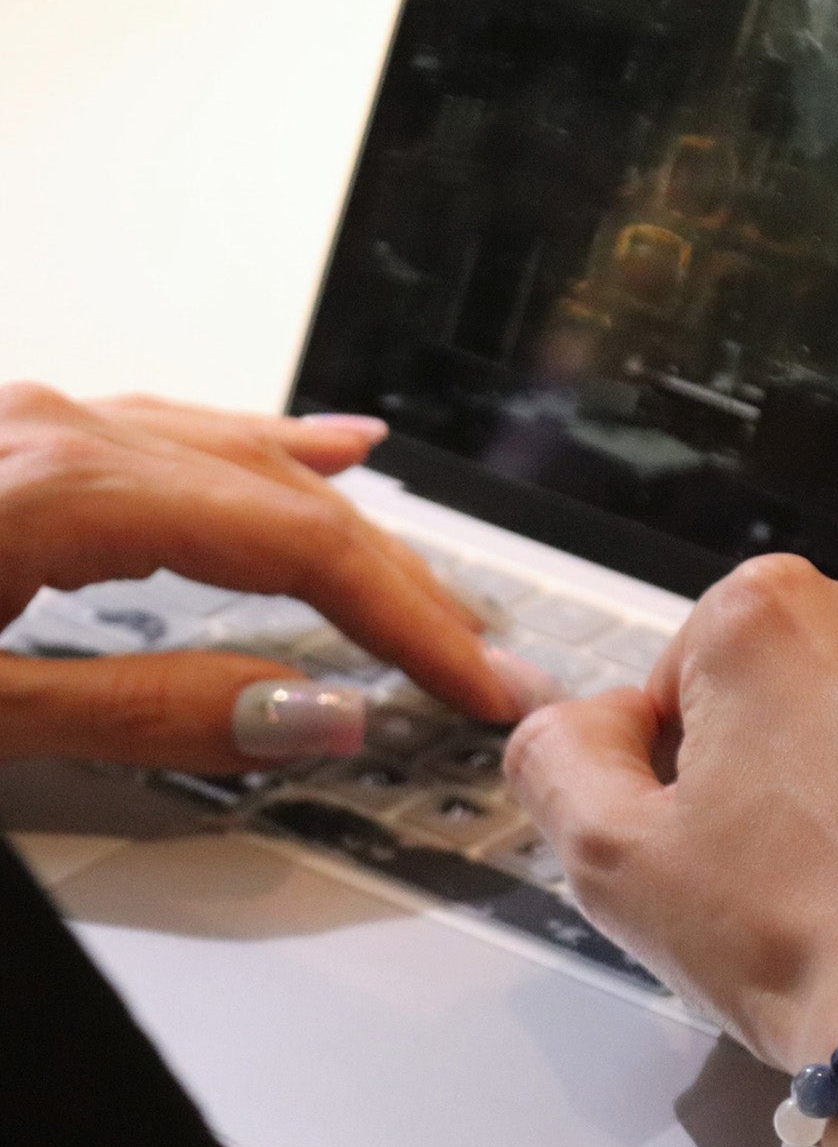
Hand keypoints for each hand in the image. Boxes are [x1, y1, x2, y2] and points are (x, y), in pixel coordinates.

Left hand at [0, 383, 551, 770]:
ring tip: (433, 584)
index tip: (478, 682)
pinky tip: (332, 447)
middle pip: (295, 503)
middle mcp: (67, 437)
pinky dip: (277, 452)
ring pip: (252, 465)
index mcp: (65, 490)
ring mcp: (45, 429)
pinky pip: (186, 436)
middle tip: (483, 658)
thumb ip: (147, 713)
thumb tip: (315, 717)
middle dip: (404, 586)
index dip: (409, 621)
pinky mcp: (28, 447)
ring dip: (354, 531)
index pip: (302, 550)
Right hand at [505, 550, 837, 1070]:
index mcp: (775, 614)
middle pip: (834, 663)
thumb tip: (591, 717)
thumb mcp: (611, 862)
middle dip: (820, 739)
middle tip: (831, 855)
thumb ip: (558, 753)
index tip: (741, 829)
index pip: (711, 663)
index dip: (710, 756)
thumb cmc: (806, 950)